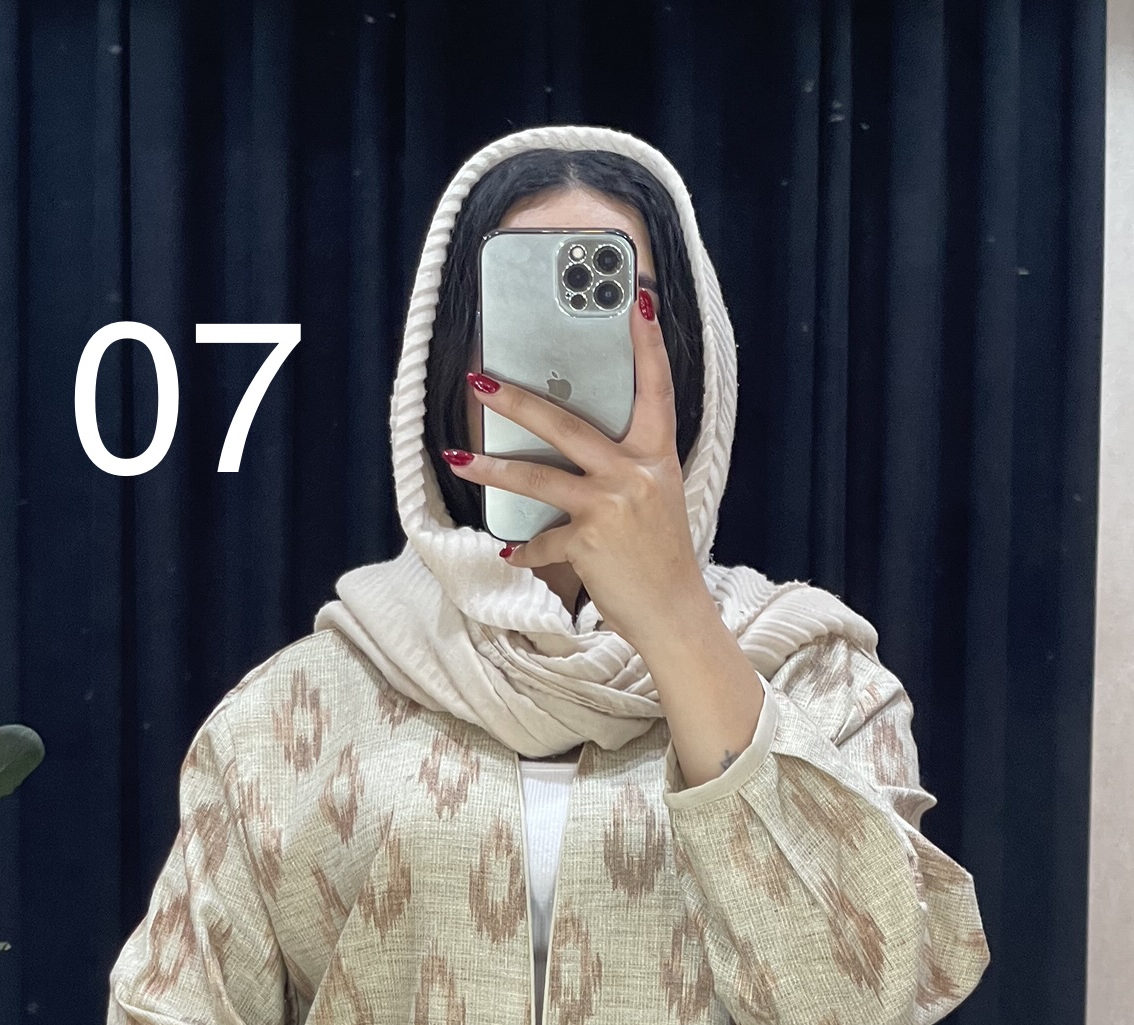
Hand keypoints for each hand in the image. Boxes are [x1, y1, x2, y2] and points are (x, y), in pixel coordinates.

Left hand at [441, 294, 767, 788]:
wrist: (674, 615)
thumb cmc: (661, 561)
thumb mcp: (656, 503)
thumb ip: (627, 471)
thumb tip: (579, 452)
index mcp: (657, 457)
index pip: (656, 388)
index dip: (646, 343)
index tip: (637, 299)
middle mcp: (636, 473)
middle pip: (566, 425)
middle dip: (518, 402)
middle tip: (481, 381)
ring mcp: (611, 505)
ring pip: (538, 477)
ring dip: (492, 469)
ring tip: (459, 457)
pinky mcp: (589, 540)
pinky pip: (541, 539)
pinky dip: (524, 551)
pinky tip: (510, 554)